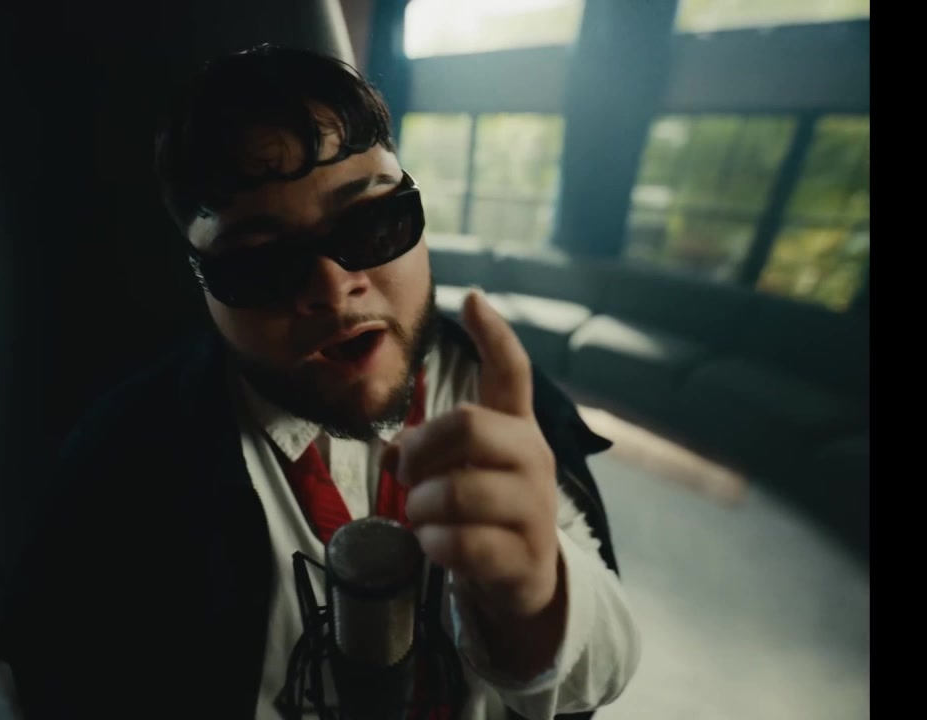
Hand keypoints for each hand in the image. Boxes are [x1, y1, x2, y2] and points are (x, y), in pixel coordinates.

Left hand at [382, 289, 561, 619]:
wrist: (525, 580)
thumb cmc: (486, 514)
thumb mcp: (468, 471)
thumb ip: (435, 448)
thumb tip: (392, 447)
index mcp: (517, 431)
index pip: (513, 372)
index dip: (493, 335)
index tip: (471, 298)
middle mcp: (534, 460)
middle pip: (469, 425)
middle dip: (420, 448)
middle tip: (404, 473)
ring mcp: (534, 509)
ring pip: (456, 491)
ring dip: (420, 506)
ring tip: (420, 516)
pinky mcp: (523, 557)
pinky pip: (460, 543)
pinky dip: (432, 544)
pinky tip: (434, 545)